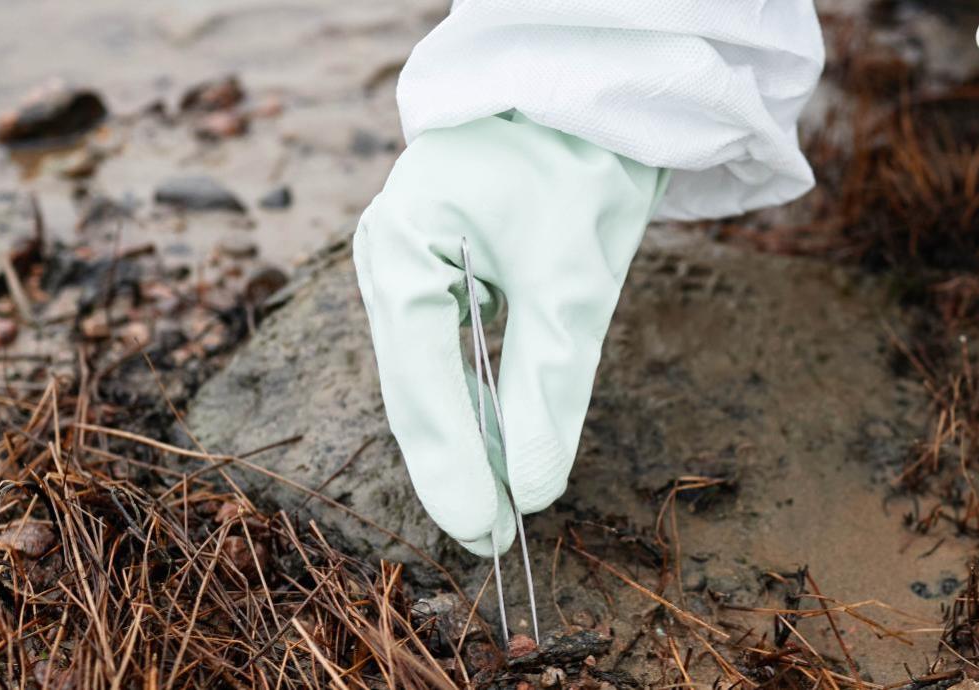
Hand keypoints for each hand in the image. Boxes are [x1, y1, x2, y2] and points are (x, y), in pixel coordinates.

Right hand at [354, 114, 663, 555]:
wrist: (591, 98)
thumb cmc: (577, 164)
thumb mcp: (572, 279)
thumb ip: (549, 383)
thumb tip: (534, 485)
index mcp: (400, 244)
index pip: (418, 376)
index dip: (450, 461)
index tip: (482, 528)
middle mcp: (387, 257)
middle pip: (413, 384)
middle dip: (454, 463)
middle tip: (492, 540)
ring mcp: (406, 266)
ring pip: (427, 376)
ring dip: (464, 441)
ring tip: (496, 515)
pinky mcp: (436, 275)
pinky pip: (446, 355)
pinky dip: (473, 403)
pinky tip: (497, 455)